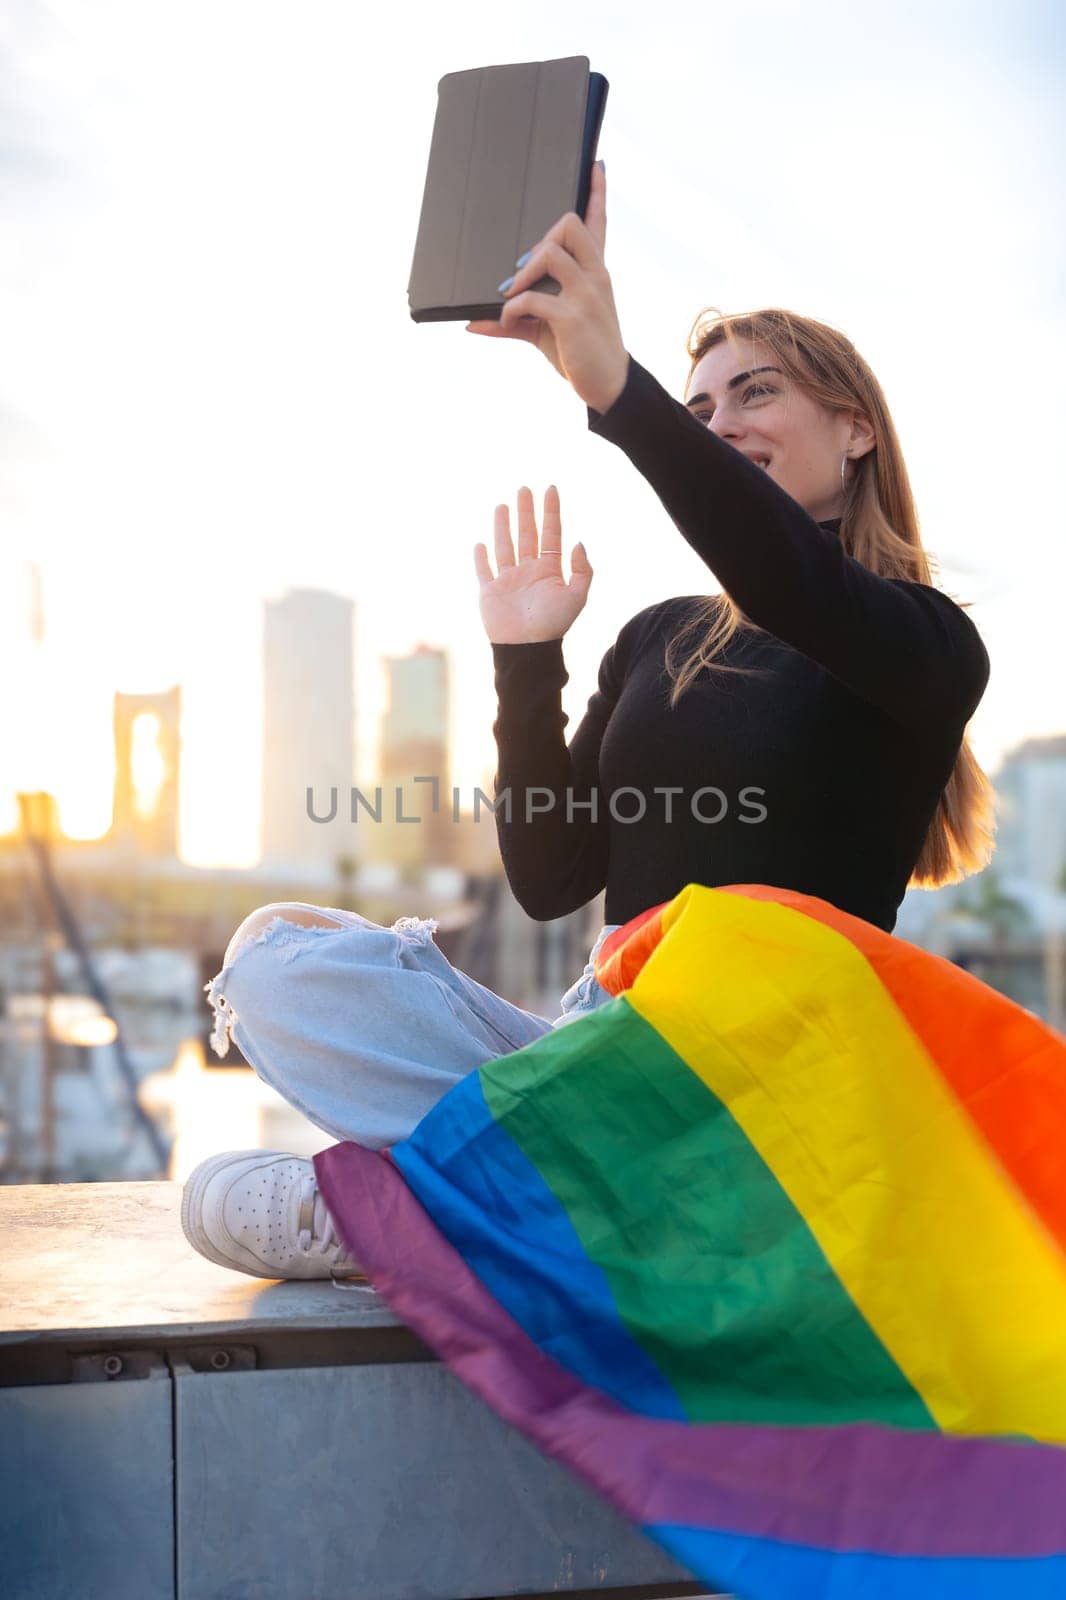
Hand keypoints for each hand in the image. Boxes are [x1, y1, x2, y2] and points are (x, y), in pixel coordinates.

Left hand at [465, 162, 629, 414]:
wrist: (608, 386)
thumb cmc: (579, 353)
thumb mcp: (546, 331)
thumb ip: (512, 320)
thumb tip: (471, 322)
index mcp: (594, 272)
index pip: (599, 222)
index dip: (597, 193)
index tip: (596, 164)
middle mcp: (595, 275)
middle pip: (569, 223)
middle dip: (539, 238)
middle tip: (518, 270)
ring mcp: (586, 293)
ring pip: (551, 250)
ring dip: (520, 272)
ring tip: (507, 295)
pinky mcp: (574, 316)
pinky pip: (532, 297)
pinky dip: (511, 308)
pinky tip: (508, 321)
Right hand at [474, 485, 592, 643]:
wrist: (528, 648)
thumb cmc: (553, 625)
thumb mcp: (577, 597)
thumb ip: (582, 570)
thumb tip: (578, 542)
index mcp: (549, 570)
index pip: (551, 534)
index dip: (551, 511)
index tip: (551, 489)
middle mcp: (528, 571)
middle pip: (527, 534)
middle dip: (526, 511)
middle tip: (524, 488)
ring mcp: (508, 580)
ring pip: (505, 546)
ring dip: (503, 526)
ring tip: (503, 505)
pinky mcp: (490, 592)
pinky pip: (484, 571)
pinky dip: (481, 558)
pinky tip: (481, 544)